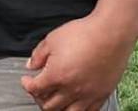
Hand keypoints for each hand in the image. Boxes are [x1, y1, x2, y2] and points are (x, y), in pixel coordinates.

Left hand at [21, 13, 135, 109]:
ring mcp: (88, 95)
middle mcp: (72, 89)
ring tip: (55, 99)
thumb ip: (38, 55)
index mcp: (56, 75)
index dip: (27, 85)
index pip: (35, 89)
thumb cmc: (83, 34)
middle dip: (39, 99)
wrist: (110, 35)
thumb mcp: (52, 39)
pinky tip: (75, 102)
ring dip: (58, 108)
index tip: (26, 80)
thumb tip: (31, 65)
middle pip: (49, 106)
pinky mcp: (102, 95)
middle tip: (39, 90)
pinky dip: (79, 109)